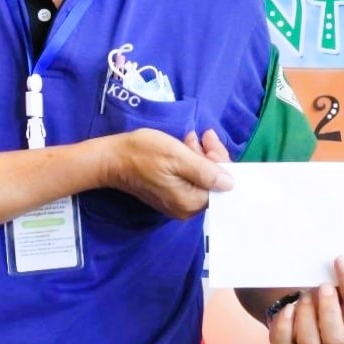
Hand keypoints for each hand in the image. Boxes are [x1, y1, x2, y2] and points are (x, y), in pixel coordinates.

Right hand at [101, 127, 232, 219]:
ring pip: (202, 178)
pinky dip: (191, 162)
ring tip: (191, 138)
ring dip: (201, 156)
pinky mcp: (170, 196)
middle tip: (203, 135)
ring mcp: (178, 204)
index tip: (210, 139)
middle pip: (213, 182)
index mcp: (191, 201)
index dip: (221, 160)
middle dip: (211, 156)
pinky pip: (190, 180)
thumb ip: (206, 171)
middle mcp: (187, 208)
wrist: (112, 159)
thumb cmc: (144, 154)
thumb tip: (231, 183)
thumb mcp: (178, 156)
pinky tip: (185, 146)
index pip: (221, 184)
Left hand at [266, 256, 343, 343]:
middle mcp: (337, 342)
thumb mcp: (338, 284)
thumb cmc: (324, 292)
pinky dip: (283, 326)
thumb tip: (341, 260)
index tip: (340, 260)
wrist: (301, 303)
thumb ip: (342, 278)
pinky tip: (288, 308)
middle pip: (335, 338)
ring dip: (305, 315)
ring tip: (303, 296)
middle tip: (323, 286)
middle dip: (328, 310)